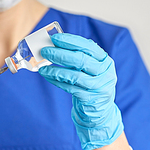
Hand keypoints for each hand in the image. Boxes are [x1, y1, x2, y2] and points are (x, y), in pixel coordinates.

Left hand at [39, 33, 122, 149]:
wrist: (100, 111)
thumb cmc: (91, 83)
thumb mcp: (91, 68)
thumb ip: (79, 57)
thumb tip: (55, 44)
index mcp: (105, 61)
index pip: (88, 47)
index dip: (71, 41)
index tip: (55, 38)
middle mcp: (105, 73)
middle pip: (81, 60)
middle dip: (60, 54)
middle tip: (45, 51)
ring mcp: (98, 87)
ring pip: (74, 76)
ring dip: (56, 70)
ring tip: (43, 67)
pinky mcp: (89, 99)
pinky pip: (69, 88)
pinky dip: (56, 81)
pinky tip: (47, 75)